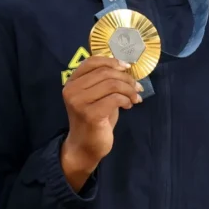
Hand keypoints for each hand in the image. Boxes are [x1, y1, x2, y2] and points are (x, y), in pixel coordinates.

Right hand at [60, 56, 142, 189]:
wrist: (85, 147)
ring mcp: (79, 102)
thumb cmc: (94, 119)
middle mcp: (72, 90)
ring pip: (112, 84)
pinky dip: (126, 100)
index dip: (112, 61)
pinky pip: (115, 99)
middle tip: (137, 87)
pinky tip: (129, 106)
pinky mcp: (90, 114)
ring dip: (129, 90)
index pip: (92, 61)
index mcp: (72, 82)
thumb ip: (104, 80)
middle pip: (105, 72)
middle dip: (126, 78)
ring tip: (135, 98)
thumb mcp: (97, 96)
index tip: (127, 67)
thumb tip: (125, 67)